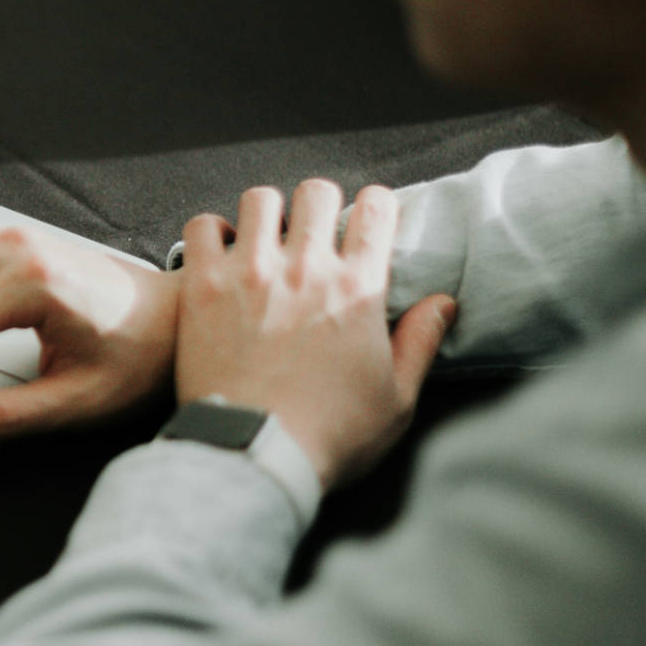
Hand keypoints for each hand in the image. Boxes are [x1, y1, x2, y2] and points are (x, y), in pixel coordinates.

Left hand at [176, 181, 455, 487]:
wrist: (253, 453)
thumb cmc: (328, 435)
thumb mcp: (396, 399)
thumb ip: (421, 343)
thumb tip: (443, 303)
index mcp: (358, 289)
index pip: (376, 209)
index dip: (377, 205)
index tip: (370, 218)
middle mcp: (305, 268)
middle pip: (317, 192)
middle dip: (321, 204)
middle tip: (315, 230)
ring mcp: (249, 272)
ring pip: (260, 199)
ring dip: (267, 213)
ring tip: (266, 237)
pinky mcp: (202, 286)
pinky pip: (203, 227)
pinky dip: (213, 231)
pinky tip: (221, 252)